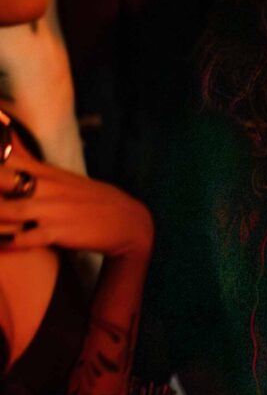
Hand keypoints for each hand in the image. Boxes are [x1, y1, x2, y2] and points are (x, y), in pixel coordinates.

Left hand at [0, 139, 152, 260]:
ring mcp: (52, 210)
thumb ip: (33, 168)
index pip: (10, 155)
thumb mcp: (62, 180)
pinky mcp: (59, 232)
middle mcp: (46, 187)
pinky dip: (10, 241)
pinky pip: (28, 237)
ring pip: (10, 210)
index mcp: (46, 173)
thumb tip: (9, 152)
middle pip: (4, 179)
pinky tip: (0, 242)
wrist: (127, 221)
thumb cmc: (89, 201)